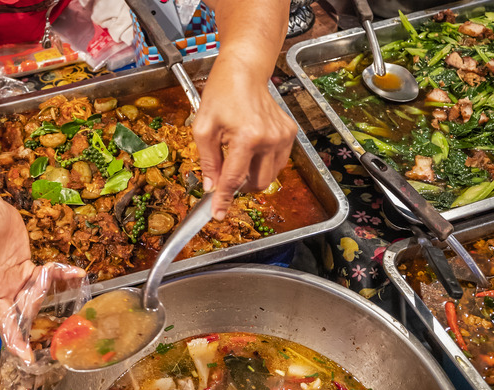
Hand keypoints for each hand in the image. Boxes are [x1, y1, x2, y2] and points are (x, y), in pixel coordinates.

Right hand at [0, 192, 82, 360]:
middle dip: (14, 337)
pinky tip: (73, 274)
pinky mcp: (26, 268)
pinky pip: (43, 277)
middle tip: (25, 356)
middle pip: (5, 316)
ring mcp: (13, 279)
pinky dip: (58, 276)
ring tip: (54, 319)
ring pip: (27, 302)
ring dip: (39, 309)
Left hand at [192, 51, 296, 219]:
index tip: (218, 214)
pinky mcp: (290, 134)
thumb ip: (208, 161)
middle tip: (226, 176)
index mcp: (247, 137)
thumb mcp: (203, 128)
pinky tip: (252, 147)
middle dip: (241, 187)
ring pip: (270, 176)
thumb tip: (211, 187)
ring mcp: (283, 136)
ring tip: (238, 156)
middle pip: (258, 183)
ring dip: (252, 175)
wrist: (244, 71)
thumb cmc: (221, 94)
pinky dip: (263, 162)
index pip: (234, 178)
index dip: (224, 199)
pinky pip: (277, 161)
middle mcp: (270, 139)